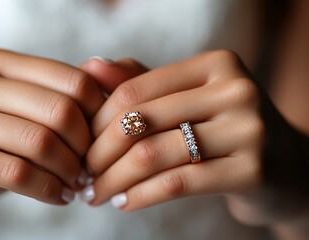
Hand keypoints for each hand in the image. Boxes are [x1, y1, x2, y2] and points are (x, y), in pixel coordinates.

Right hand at [0, 46, 105, 217]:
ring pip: (39, 142)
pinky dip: (48, 189)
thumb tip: (114, 84)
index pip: (73, 80)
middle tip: (91, 168)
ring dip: (69, 171)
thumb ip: (64, 93)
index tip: (104, 139)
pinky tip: (59, 196)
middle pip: (59, 110)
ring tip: (76, 183)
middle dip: (85, 147)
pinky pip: (16, 172)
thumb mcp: (29, 109)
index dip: (99, 114)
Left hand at [83, 50, 264, 212]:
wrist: (285, 167)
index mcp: (216, 64)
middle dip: (99, 154)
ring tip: (96, 193)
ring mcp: (249, 128)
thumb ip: (140, 81)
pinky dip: (140, 196)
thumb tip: (90, 68)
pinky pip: (177, 183)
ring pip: (154, 154)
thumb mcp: (184, 99)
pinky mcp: (253, 170)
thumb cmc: (221, 129)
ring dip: (114, 179)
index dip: (98, 121)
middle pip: (141, 121)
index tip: (81, 145)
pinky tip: (123, 203)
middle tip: (82, 174)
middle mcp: (235, 89)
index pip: (135, 90)